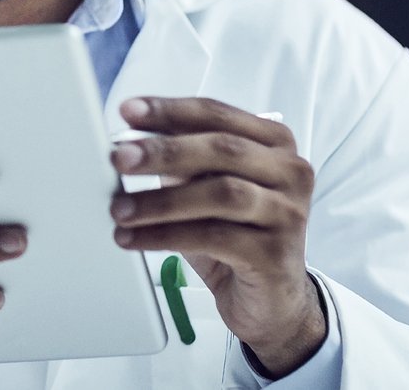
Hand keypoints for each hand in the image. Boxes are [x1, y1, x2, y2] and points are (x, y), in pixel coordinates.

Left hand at [108, 97, 323, 375]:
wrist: (270, 299)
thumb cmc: (232, 232)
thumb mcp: (204, 188)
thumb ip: (179, 160)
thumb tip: (127, 142)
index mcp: (274, 142)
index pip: (216, 114)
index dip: (170, 110)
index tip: (127, 110)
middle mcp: (290, 172)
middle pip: (222, 149)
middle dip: (163, 151)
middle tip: (118, 157)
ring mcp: (288, 213)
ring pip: (221, 193)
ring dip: (160, 200)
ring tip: (118, 209)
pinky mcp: (276, 254)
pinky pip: (214, 238)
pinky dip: (165, 236)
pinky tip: (133, 239)